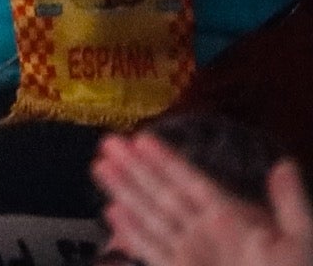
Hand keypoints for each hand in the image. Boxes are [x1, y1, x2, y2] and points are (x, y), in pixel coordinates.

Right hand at [95, 132, 312, 265]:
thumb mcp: (300, 242)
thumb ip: (291, 205)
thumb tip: (284, 163)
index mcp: (232, 218)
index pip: (191, 181)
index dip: (166, 160)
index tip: (140, 138)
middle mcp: (204, 231)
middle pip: (163, 193)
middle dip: (134, 168)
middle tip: (107, 142)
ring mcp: (190, 255)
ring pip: (150, 216)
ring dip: (125, 192)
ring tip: (99, 167)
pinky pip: (151, 250)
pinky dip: (132, 234)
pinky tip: (112, 214)